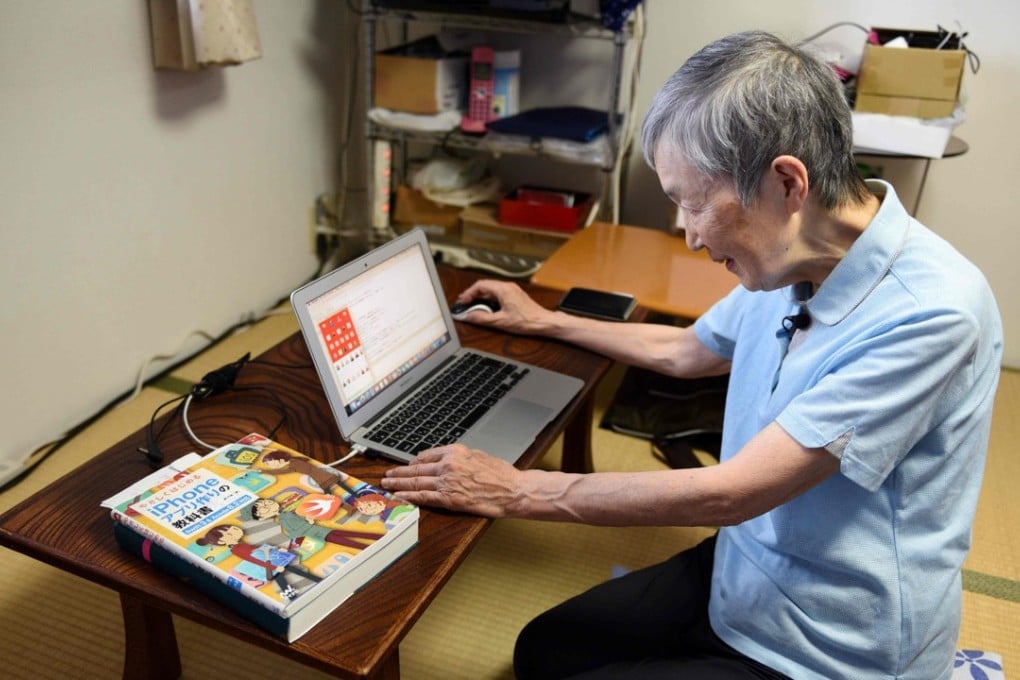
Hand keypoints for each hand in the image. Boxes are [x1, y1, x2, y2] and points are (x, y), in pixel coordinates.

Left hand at [380, 444, 521, 516]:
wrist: (513, 490)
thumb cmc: (501, 474)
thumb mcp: (479, 455)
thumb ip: (459, 457)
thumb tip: (446, 460)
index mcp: (455, 451)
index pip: (427, 455)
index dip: (413, 462)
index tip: (406, 465)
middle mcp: (448, 465)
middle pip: (417, 469)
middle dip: (399, 472)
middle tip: (387, 474)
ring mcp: (447, 482)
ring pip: (416, 482)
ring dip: (398, 484)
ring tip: (387, 484)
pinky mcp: (449, 499)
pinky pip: (423, 497)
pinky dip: (409, 496)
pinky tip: (399, 496)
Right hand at [453, 280, 556, 334]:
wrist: (543, 322)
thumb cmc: (527, 321)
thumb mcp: (500, 322)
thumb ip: (482, 318)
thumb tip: (469, 316)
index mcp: (504, 290)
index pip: (480, 285)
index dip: (469, 293)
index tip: (463, 300)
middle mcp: (508, 287)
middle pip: (485, 286)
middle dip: (473, 294)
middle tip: (465, 302)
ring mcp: (512, 290)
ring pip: (491, 289)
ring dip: (481, 296)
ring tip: (474, 305)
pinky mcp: (515, 296)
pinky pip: (498, 293)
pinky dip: (489, 299)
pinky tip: (487, 307)